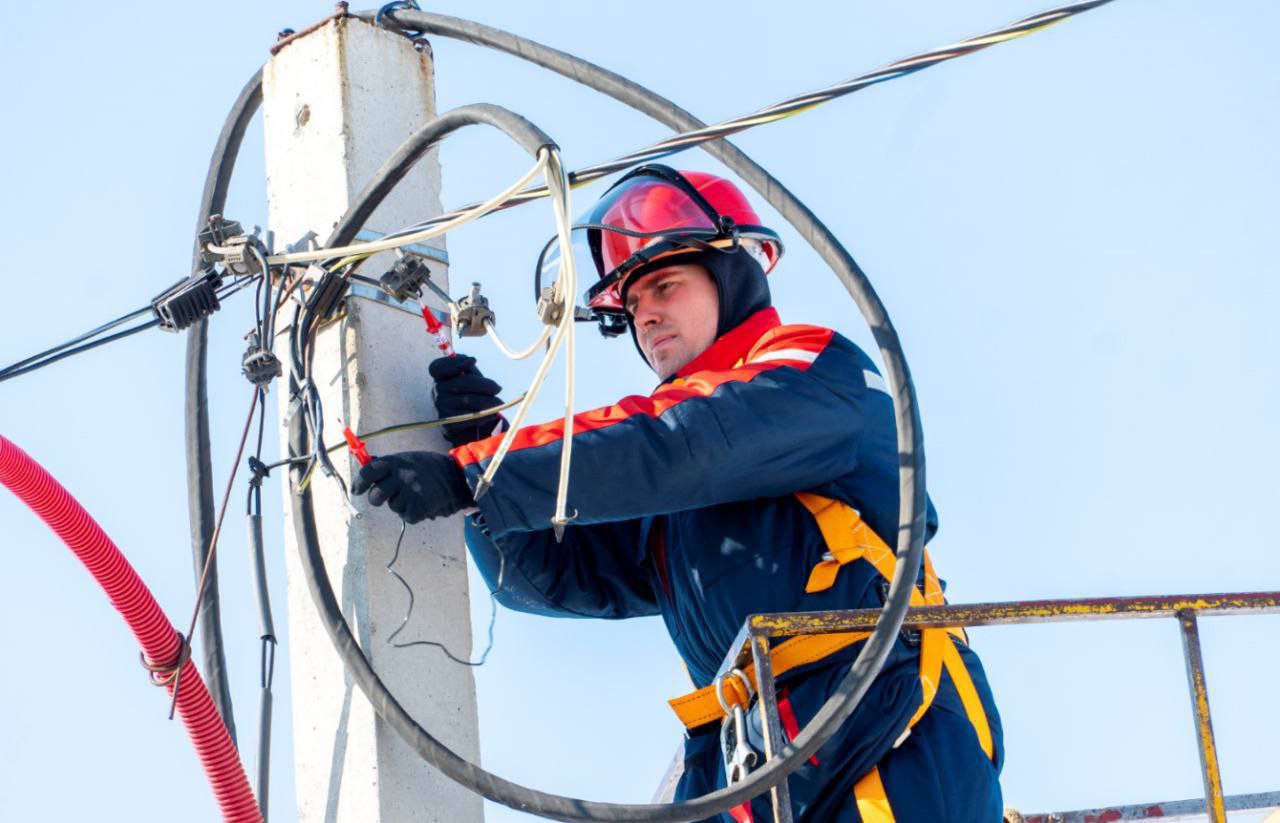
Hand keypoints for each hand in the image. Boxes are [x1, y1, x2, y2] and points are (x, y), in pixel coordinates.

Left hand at [350, 451, 474, 523]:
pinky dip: (411, 512)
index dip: (360, 482)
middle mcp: (401, 477)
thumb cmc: (428, 467)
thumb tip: (364, 463)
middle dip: (376, 499)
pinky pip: (406, 516)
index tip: (357, 490)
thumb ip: (386, 464)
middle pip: (376, 496)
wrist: (457, 476)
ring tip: (414, 494)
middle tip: (384, 497)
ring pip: (392, 506)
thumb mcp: (407, 459)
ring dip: (400, 504)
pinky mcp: (419, 508)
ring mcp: (410, 493)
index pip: (369, 472)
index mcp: (396, 462)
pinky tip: (421, 502)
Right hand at [430, 355, 502, 447]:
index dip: (454, 363)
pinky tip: (492, 414)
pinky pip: (469, 417)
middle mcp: (437, 390)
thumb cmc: (469, 395)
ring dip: (487, 401)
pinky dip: (484, 415)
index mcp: (440, 377)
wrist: (465, 426)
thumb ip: (469, 369)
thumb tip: (470, 361)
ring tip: (499, 403)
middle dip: (484, 385)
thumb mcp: (469, 379)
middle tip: (498, 388)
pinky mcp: (448, 423)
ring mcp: (441, 407)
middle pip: (462, 383)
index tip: (473, 360)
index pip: (437, 367)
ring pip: (468, 400)